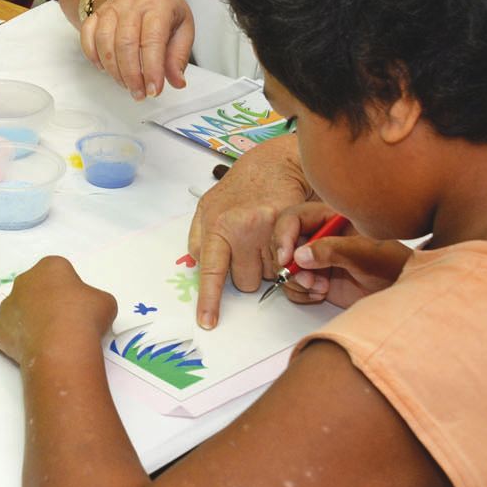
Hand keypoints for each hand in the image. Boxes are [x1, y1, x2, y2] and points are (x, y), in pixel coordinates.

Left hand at [0, 255, 117, 369]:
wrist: (62, 347)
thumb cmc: (85, 317)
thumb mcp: (105, 302)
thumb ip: (93, 299)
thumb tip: (88, 310)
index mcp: (50, 267)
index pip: (59, 271)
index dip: (69, 289)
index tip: (78, 306)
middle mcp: (25, 281)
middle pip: (35, 287)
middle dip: (46, 301)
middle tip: (64, 321)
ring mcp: (8, 305)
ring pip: (17, 307)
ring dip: (28, 318)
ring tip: (47, 338)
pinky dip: (5, 334)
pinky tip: (18, 343)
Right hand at [77, 0, 194, 99]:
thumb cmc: (164, 10)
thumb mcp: (183, 28)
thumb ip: (179, 56)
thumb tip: (177, 81)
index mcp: (158, 6)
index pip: (153, 40)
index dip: (152, 69)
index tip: (154, 90)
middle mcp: (132, 4)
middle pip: (125, 44)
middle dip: (131, 75)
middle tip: (139, 93)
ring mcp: (111, 8)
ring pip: (105, 42)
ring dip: (113, 70)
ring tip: (126, 84)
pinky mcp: (96, 14)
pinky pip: (87, 36)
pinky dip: (93, 56)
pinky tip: (105, 68)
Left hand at [187, 133, 310, 328]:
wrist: (273, 164)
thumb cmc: (238, 190)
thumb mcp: (207, 208)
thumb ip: (199, 239)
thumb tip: (197, 266)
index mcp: (214, 226)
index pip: (211, 271)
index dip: (209, 299)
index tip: (206, 322)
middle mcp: (239, 228)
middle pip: (244, 282)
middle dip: (247, 273)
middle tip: (249, 248)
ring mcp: (265, 227)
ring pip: (268, 276)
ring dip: (267, 266)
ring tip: (265, 241)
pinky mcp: (289, 225)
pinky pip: (287, 262)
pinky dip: (285, 258)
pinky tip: (280, 242)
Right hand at [275, 204, 410, 307]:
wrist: (400, 293)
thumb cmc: (391, 266)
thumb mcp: (365, 254)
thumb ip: (333, 250)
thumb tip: (299, 255)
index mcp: (330, 218)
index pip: (294, 218)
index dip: (284, 235)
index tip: (286, 258)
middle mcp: (318, 236)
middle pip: (283, 243)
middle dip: (290, 264)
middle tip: (307, 280)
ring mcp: (315, 258)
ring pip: (285, 266)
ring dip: (297, 281)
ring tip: (320, 288)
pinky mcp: (314, 278)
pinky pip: (292, 284)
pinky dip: (300, 293)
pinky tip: (320, 294)